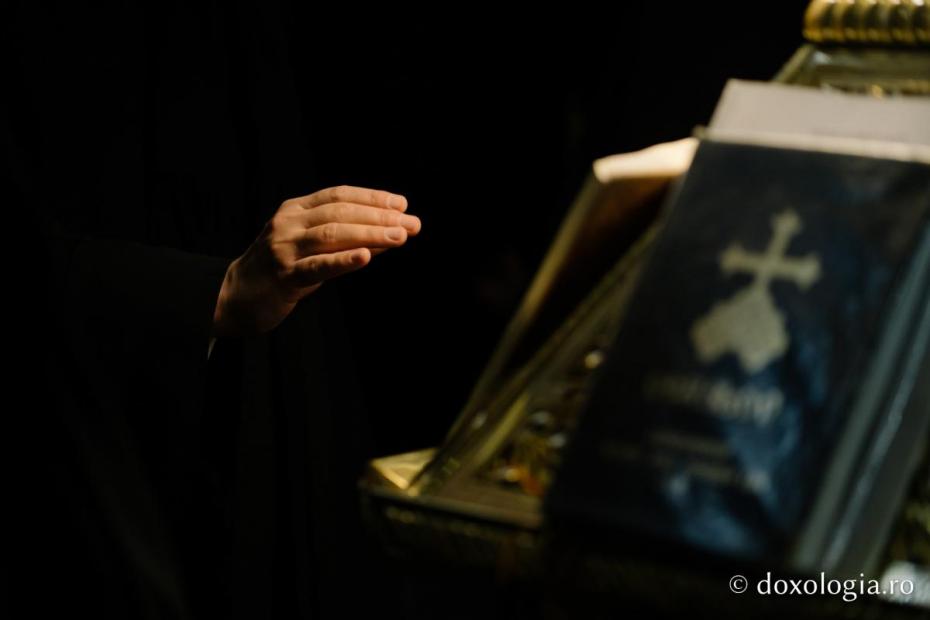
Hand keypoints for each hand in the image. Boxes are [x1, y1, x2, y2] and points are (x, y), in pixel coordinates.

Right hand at [213, 185, 420, 335]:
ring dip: (370, 234)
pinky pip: (318, 266)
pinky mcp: (283, 276)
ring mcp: (284, 248)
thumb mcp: (312, 247)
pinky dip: (344, 260)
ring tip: (399, 237)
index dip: (372, 197)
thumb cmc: (281, 270)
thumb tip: (390, 233)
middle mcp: (289, 223)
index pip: (340, 195)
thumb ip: (346, 239)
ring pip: (332, 234)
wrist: (235, 297)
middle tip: (412, 224)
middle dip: (380, 217)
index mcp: (296, 209)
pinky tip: (366, 257)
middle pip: (340, 212)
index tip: (402, 204)